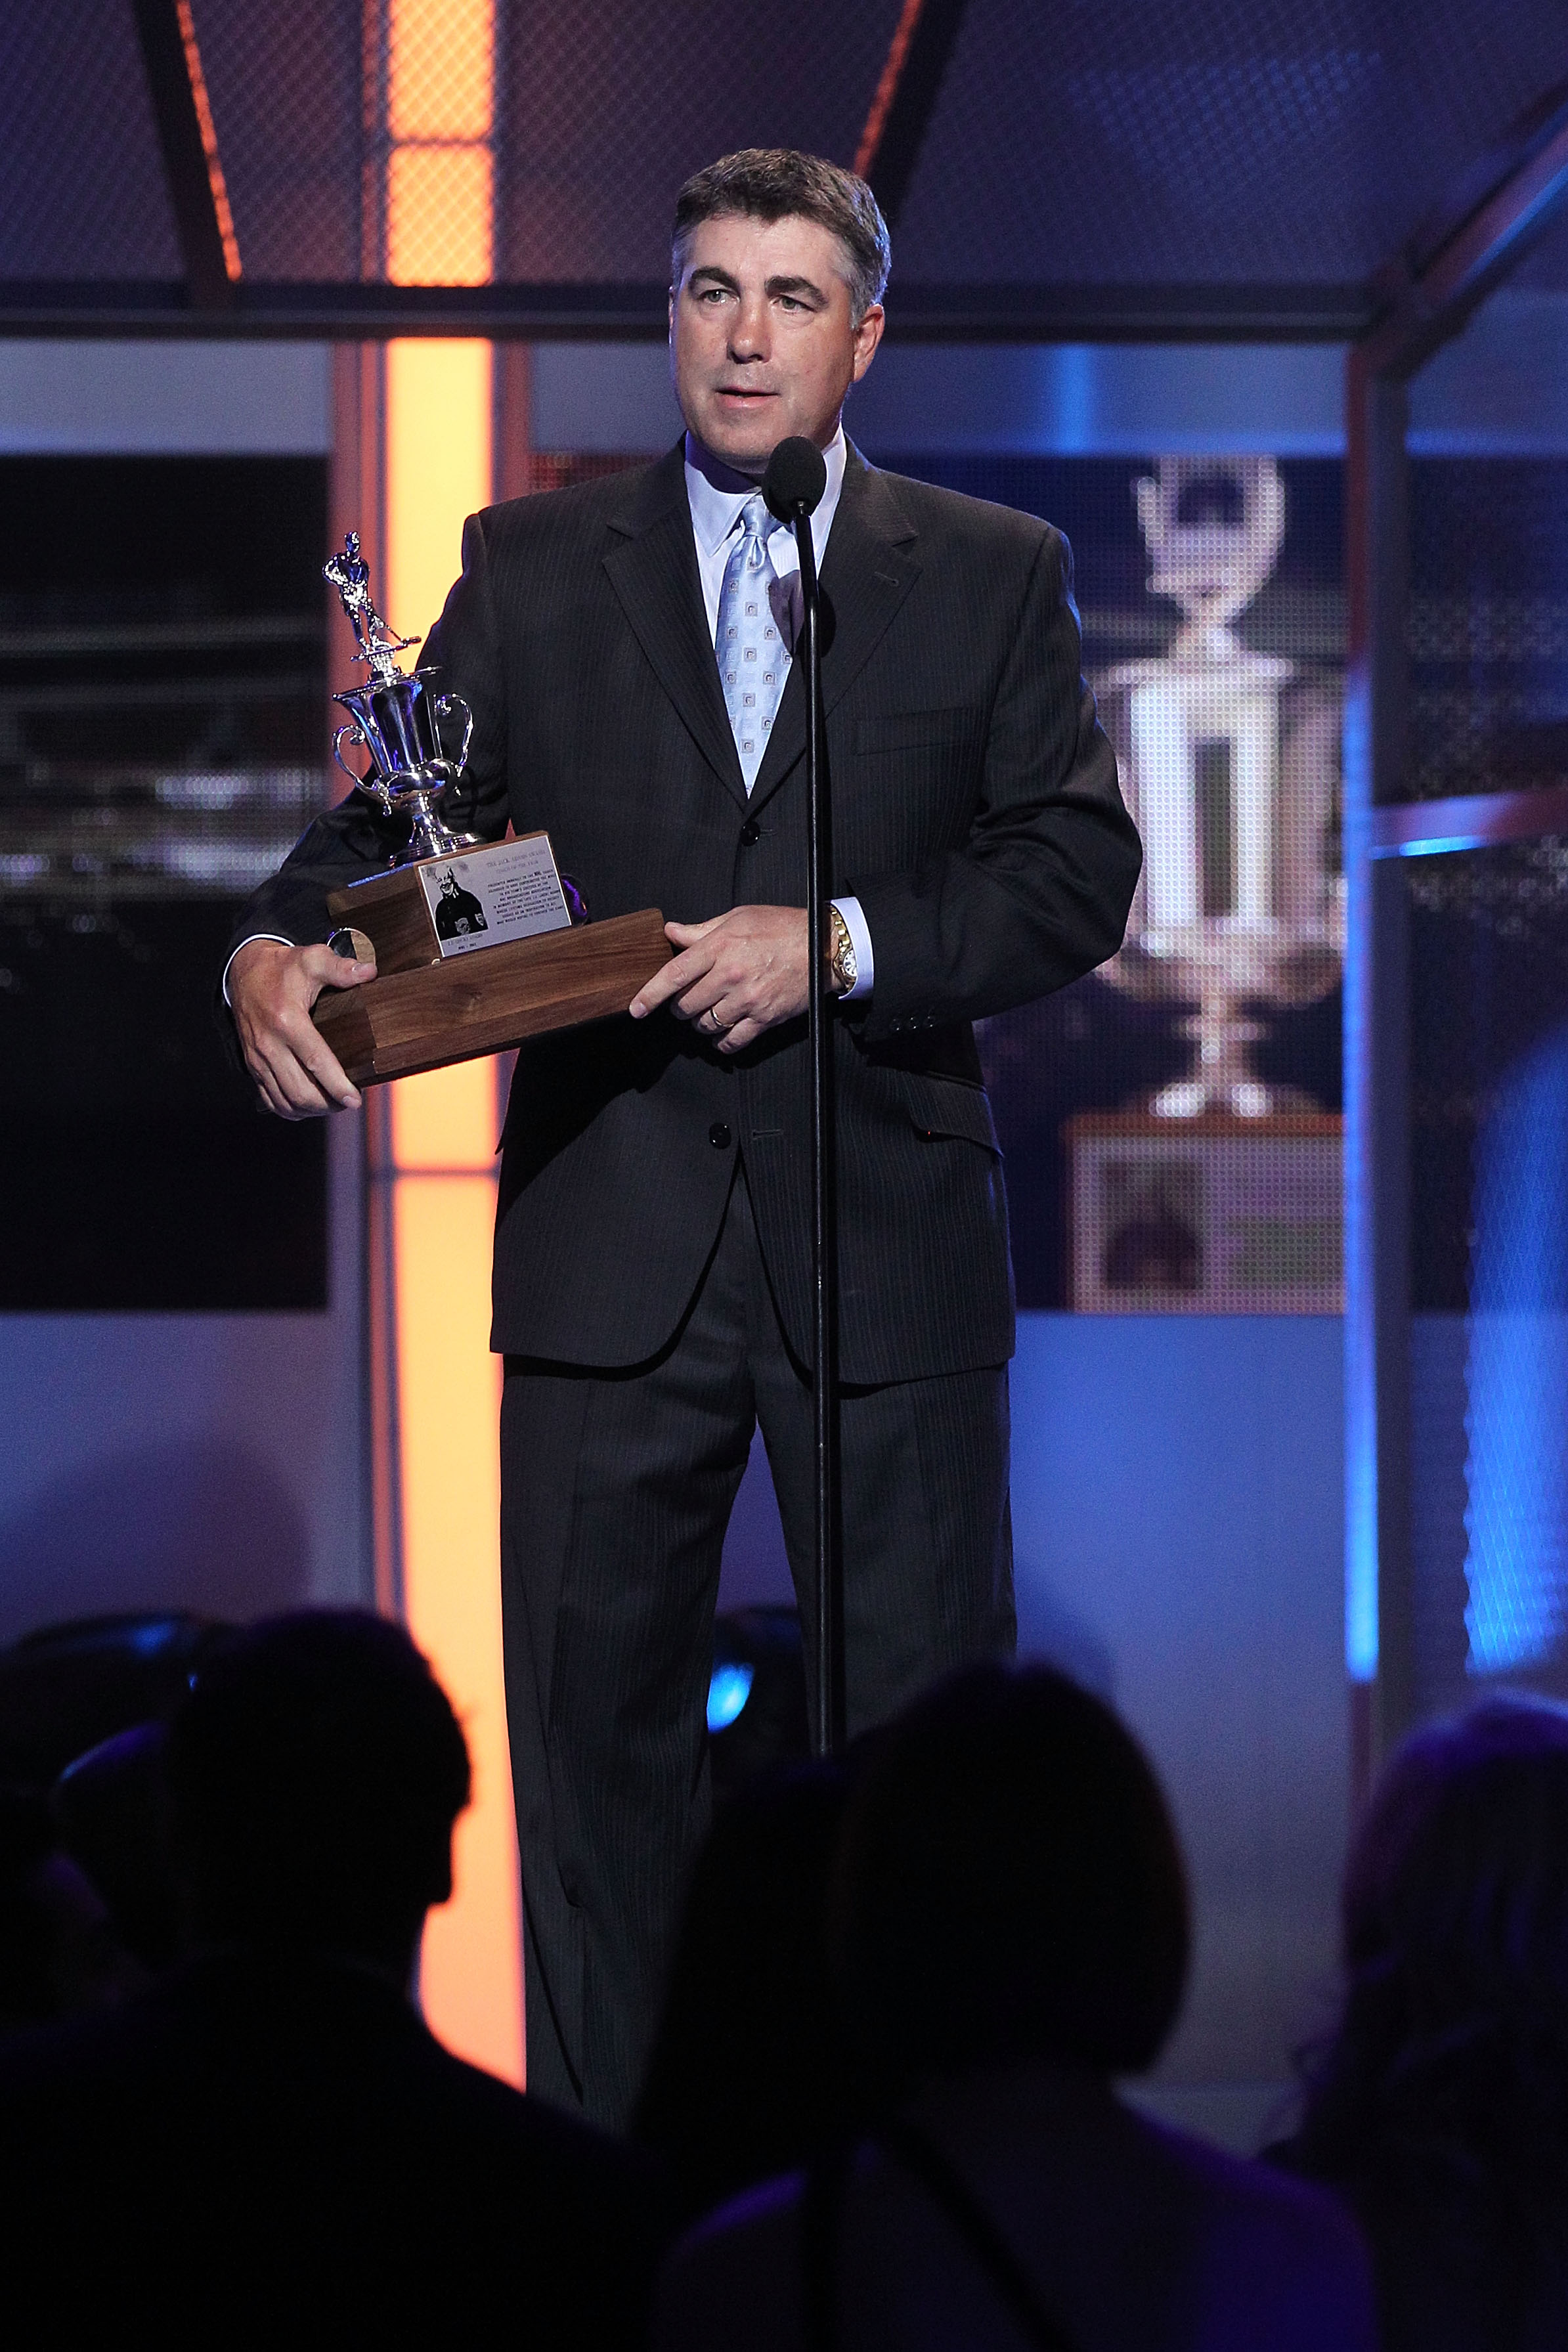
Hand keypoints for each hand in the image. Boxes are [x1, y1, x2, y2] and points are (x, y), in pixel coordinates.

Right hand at [230, 938, 375, 1116]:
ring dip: (311, 1110)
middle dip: (328, 1103)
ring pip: (285, 1100)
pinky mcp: (252, 1065)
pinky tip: (309, 1106)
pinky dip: (290, 1109)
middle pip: (300, 1090)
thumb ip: (339, 968)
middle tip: (349, 1102)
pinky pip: (269, 1099)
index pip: (316, 1062)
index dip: (337, 1085)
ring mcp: (258, 1058)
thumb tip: (368, 972)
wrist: (244, 972)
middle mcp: (269, 1044)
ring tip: (333, 1105)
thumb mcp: (311, 959)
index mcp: (288, 1020)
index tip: (355, 1099)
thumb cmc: (283, 968)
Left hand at [629, 906, 810, 1053]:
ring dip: (701, 1022)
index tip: (637, 1008)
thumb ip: (701, 930)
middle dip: (680, 1007)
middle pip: (686, 1004)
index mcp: (720, 946)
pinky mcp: (764, 1018)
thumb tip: (672, 932)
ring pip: (706, 1024)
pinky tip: (723, 1033)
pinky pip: (732, 1041)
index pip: (675, 974)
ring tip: (710, 1011)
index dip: (651, 994)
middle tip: (688, 1000)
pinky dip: (721, 1042)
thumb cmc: (782, 928)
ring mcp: (747, 999)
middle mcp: (731, 974)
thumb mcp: (738, 917)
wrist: (823, 946)